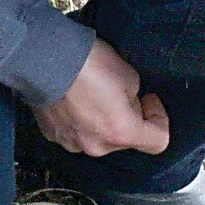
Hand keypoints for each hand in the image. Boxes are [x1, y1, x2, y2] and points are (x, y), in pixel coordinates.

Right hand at [32, 40, 170, 158]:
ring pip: (99, 138)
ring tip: (92, 95)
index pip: (158, 142)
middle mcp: (98, 146)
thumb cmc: (89, 64)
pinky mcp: (53, 136)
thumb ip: (135, 97)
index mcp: (122, 133)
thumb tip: (128, 103)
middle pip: (125, 140)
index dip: (160, 119)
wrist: (44, 58)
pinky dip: (79, 121)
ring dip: (102, 122)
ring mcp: (72, 144)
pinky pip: (75, 133)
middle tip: (119, 93)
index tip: (150, 99)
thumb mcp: (129, 75)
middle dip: (128, 118)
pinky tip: (73, 99)